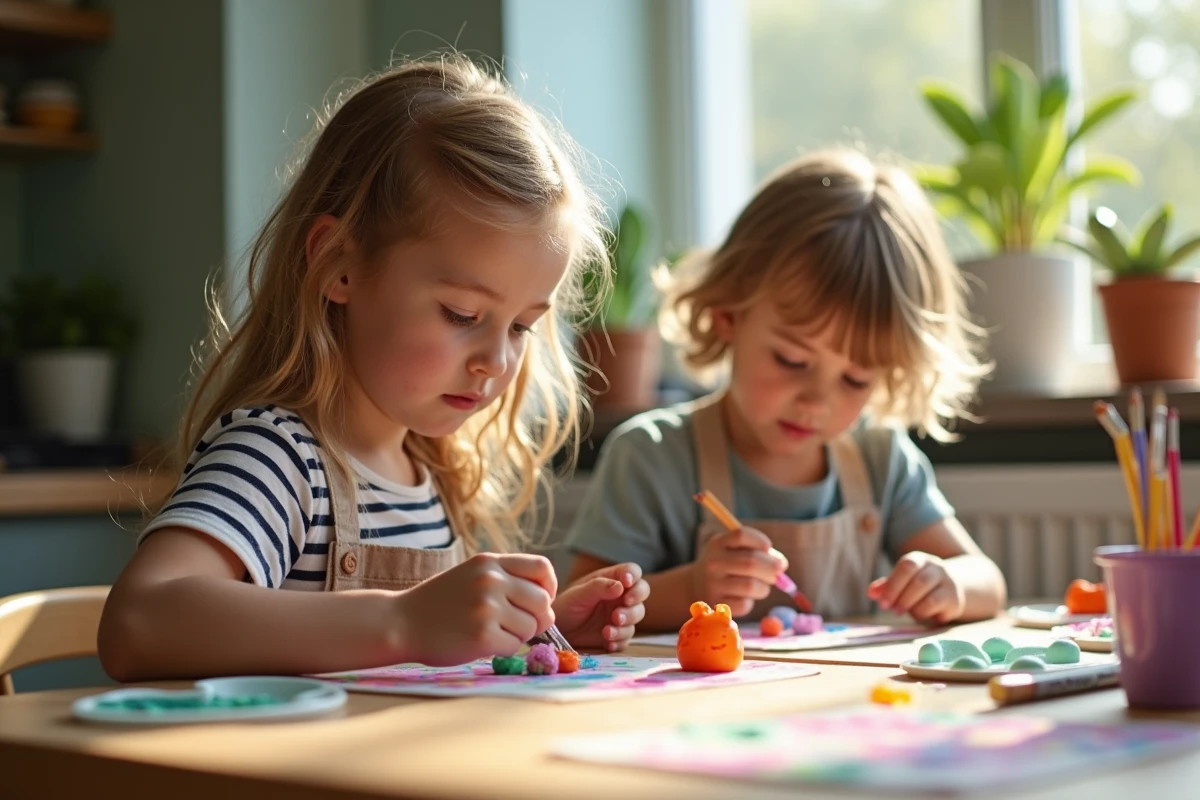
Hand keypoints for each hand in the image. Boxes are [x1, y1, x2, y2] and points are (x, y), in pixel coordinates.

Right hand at [395, 553, 555, 665]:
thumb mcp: (472, 575)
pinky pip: (514, 647)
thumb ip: (506, 580)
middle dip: (537, 619)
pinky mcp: (483, 636)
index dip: (548, 588)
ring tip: (492, 632)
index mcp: (490, 562)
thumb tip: (547, 606)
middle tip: (518, 626)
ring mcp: (487, 608)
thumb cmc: (439, 603)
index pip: (542, 568)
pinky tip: (481, 643)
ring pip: (531, 627)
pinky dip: (503, 649)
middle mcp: (491, 580)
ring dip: (518, 636)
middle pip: (543, 602)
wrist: (400, 623)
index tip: (538, 602)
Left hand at [553, 563, 649, 650]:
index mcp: (612, 580)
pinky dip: (619, 640)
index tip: (626, 583)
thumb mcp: (579, 594)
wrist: (558, 630)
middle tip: (619, 611)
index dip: (633, 575)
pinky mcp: (618, 635)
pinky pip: (626, 638)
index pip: (632, 571)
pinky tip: (607, 642)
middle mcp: (621, 596)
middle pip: (641, 592)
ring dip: (626, 623)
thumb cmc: (567, 605)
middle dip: (635, 601)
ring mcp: (621, 616)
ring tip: (607, 631)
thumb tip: (620, 586)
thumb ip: (598, 587)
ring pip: (637, 616)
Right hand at [692, 526, 787, 617]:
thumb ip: (758, 552)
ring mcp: (713, 585)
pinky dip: (751, 602)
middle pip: (751, 562)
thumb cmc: (725, 565)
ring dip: (764, 587)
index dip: (760, 540)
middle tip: (778, 572)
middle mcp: (713, 563)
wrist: (695, 585)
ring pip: (751, 586)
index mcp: (717, 544)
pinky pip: (745, 605)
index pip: (741, 535)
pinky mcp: (717, 604)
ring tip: (761, 586)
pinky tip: (746, 598)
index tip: (768, 547)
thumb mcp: (732, 550)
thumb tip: (782, 565)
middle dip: (772, 567)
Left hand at [867, 551, 964, 623]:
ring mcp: (948, 583)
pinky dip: (924, 613)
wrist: (950, 589)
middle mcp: (936, 568)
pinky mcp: (954, 599)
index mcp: (919, 560)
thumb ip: (886, 586)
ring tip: (905, 612)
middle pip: (919, 581)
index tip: (883, 603)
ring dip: (912, 607)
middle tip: (893, 610)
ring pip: (929, 596)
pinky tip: (919, 615)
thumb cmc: (918, 586)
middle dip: (902, 598)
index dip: (893, 585)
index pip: (907, 565)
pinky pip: (937, 608)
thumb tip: (871, 593)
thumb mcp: (901, 582)